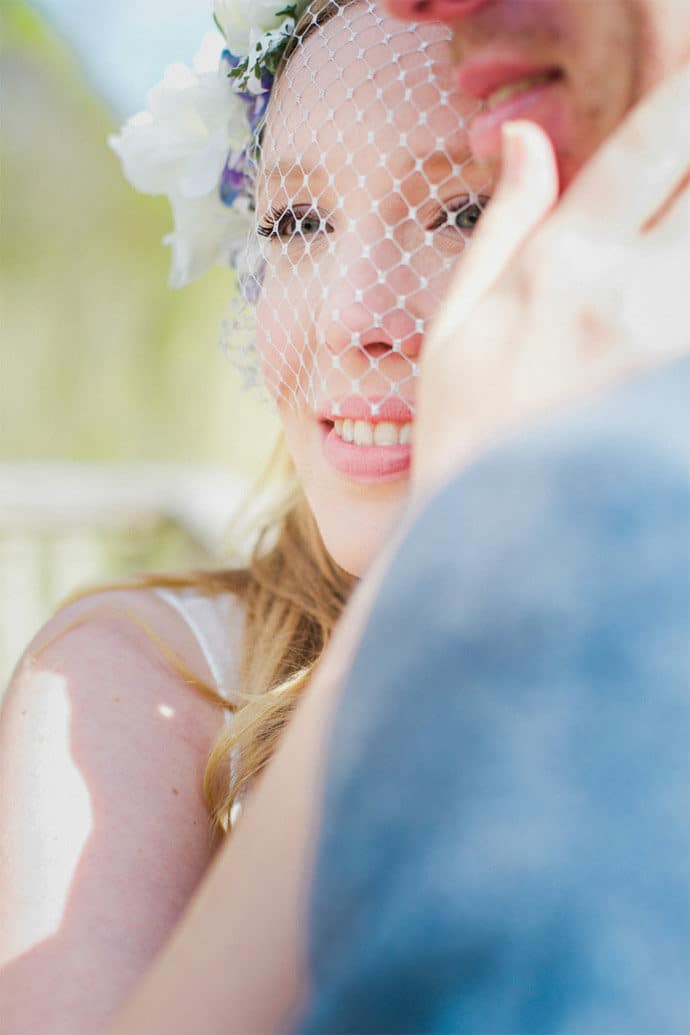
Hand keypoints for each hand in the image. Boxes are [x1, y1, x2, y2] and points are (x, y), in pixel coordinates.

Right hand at [412, 62, 689, 500]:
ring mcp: (669, 347)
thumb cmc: (466, 442)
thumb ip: (502, 225)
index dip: (688, 99)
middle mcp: (629, 295)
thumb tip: (524, 135)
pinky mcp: (679, 396)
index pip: (649, 145)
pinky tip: (672, 302)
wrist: (501, 558)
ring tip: (672, 264)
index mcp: (559, 266)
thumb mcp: (457, 329)